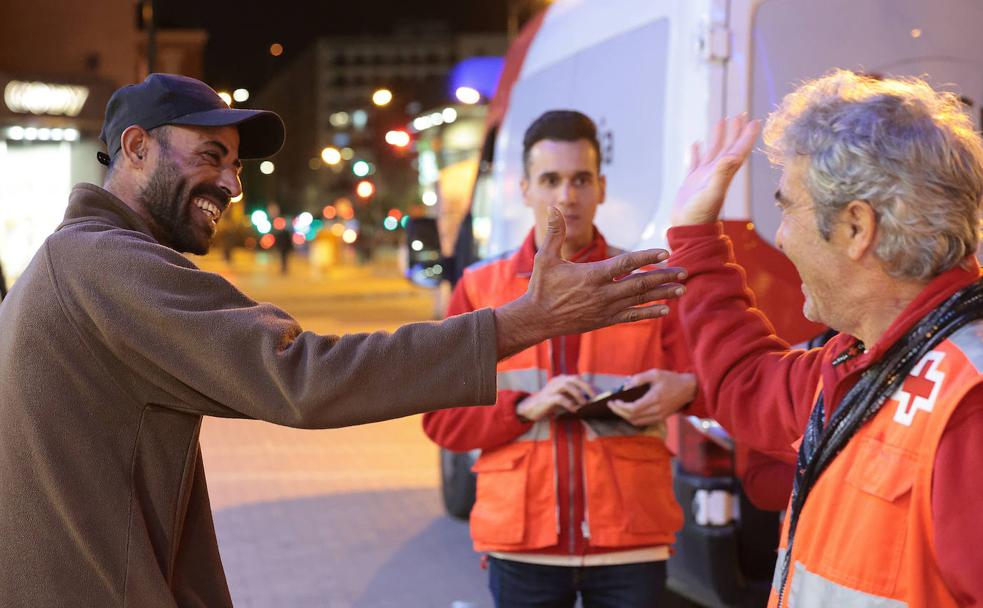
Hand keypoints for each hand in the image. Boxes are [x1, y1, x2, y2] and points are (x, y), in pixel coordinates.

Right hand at [495, 208, 686, 357]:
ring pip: (640, 300)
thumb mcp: (545, 258)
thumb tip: (553, 207)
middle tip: (683, 271)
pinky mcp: (605, 320)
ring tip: (681, 289)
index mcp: (591, 276)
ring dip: (663, 294)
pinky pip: (632, 316)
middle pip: (640, 284)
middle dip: (663, 277)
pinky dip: (649, 313)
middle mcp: (602, 294)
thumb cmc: (541, 287)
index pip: (625, 264)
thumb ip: (554, 233)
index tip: (665, 252)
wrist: (537, 319)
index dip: (646, 258)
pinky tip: (665, 309)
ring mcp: (605, 309)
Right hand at [516, 375, 595, 421]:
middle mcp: (556, 381)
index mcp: (561, 379)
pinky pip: (559, 398)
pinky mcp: (546, 398)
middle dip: (586, 388)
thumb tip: (589, 400)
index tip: (597, 395)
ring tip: (584, 404)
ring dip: (578, 395)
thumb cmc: (549, 403)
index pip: (578, 378)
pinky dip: (569, 404)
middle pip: (574, 379)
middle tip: (594, 398)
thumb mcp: (563, 398)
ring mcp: (550, 388)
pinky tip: (574, 410)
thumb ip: (573, 397)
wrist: (530, 408)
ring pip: (566, 386)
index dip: (588, 386)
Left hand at [608, 369, 696, 426]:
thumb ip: (639, 378)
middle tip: (611, 405)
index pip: (633, 409)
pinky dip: (633, 419)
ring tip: (618, 408)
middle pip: (632, 417)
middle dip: (619, 412)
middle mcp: (656, 411)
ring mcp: (659, 416)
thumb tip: (626, 385)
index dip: (620, 407)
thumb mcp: (655, 373)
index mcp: (654, 399)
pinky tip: (628, 412)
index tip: (613, 401)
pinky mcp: (661, 418)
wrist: (688, 389)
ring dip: (625, 417)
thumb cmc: (671, 379)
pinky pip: (643, 422)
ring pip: (637, 422)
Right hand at [672, 114, 760, 225]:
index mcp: (724, 173)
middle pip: (728, 147)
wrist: (688, 229)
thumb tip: (732, 155)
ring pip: (713, 151)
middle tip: (740, 114)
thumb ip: (722, 173)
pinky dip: (696, 152)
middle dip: (735, 131)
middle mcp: (717, 173)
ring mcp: (704, 177)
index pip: (739, 150)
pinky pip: (695, 162)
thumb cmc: (700, 214)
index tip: (755, 120)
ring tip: (720, 121)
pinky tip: (695, 143)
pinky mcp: (692, 182)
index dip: (747, 135)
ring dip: (718, 137)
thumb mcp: (712, 192)